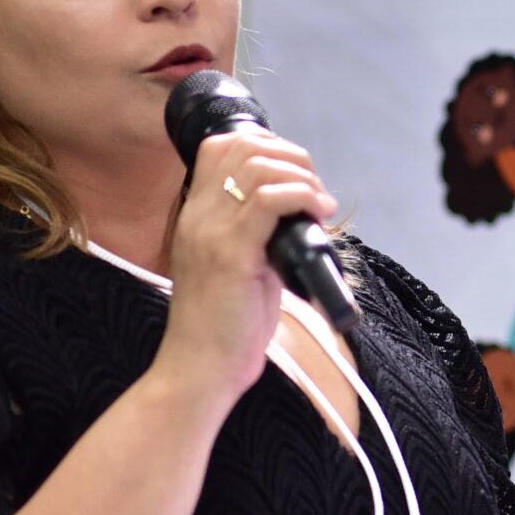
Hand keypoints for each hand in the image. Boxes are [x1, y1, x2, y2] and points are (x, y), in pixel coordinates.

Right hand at [152, 129, 337, 399]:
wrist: (200, 369)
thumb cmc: (224, 326)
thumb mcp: (236, 267)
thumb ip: (256, 236)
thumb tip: (297, 215)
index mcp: (194, 216)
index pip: (219, 146)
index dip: (265, 145)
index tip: (295, 174)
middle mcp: (197, 216)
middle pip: (243, 146)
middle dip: (292, 157)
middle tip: (314, 190)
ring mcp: (211, 232)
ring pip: (259, 166)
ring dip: (302, 177)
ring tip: (320, 204)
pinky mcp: (231, 254)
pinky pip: (271, 200)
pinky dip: (303, 197)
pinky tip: (318, 214)